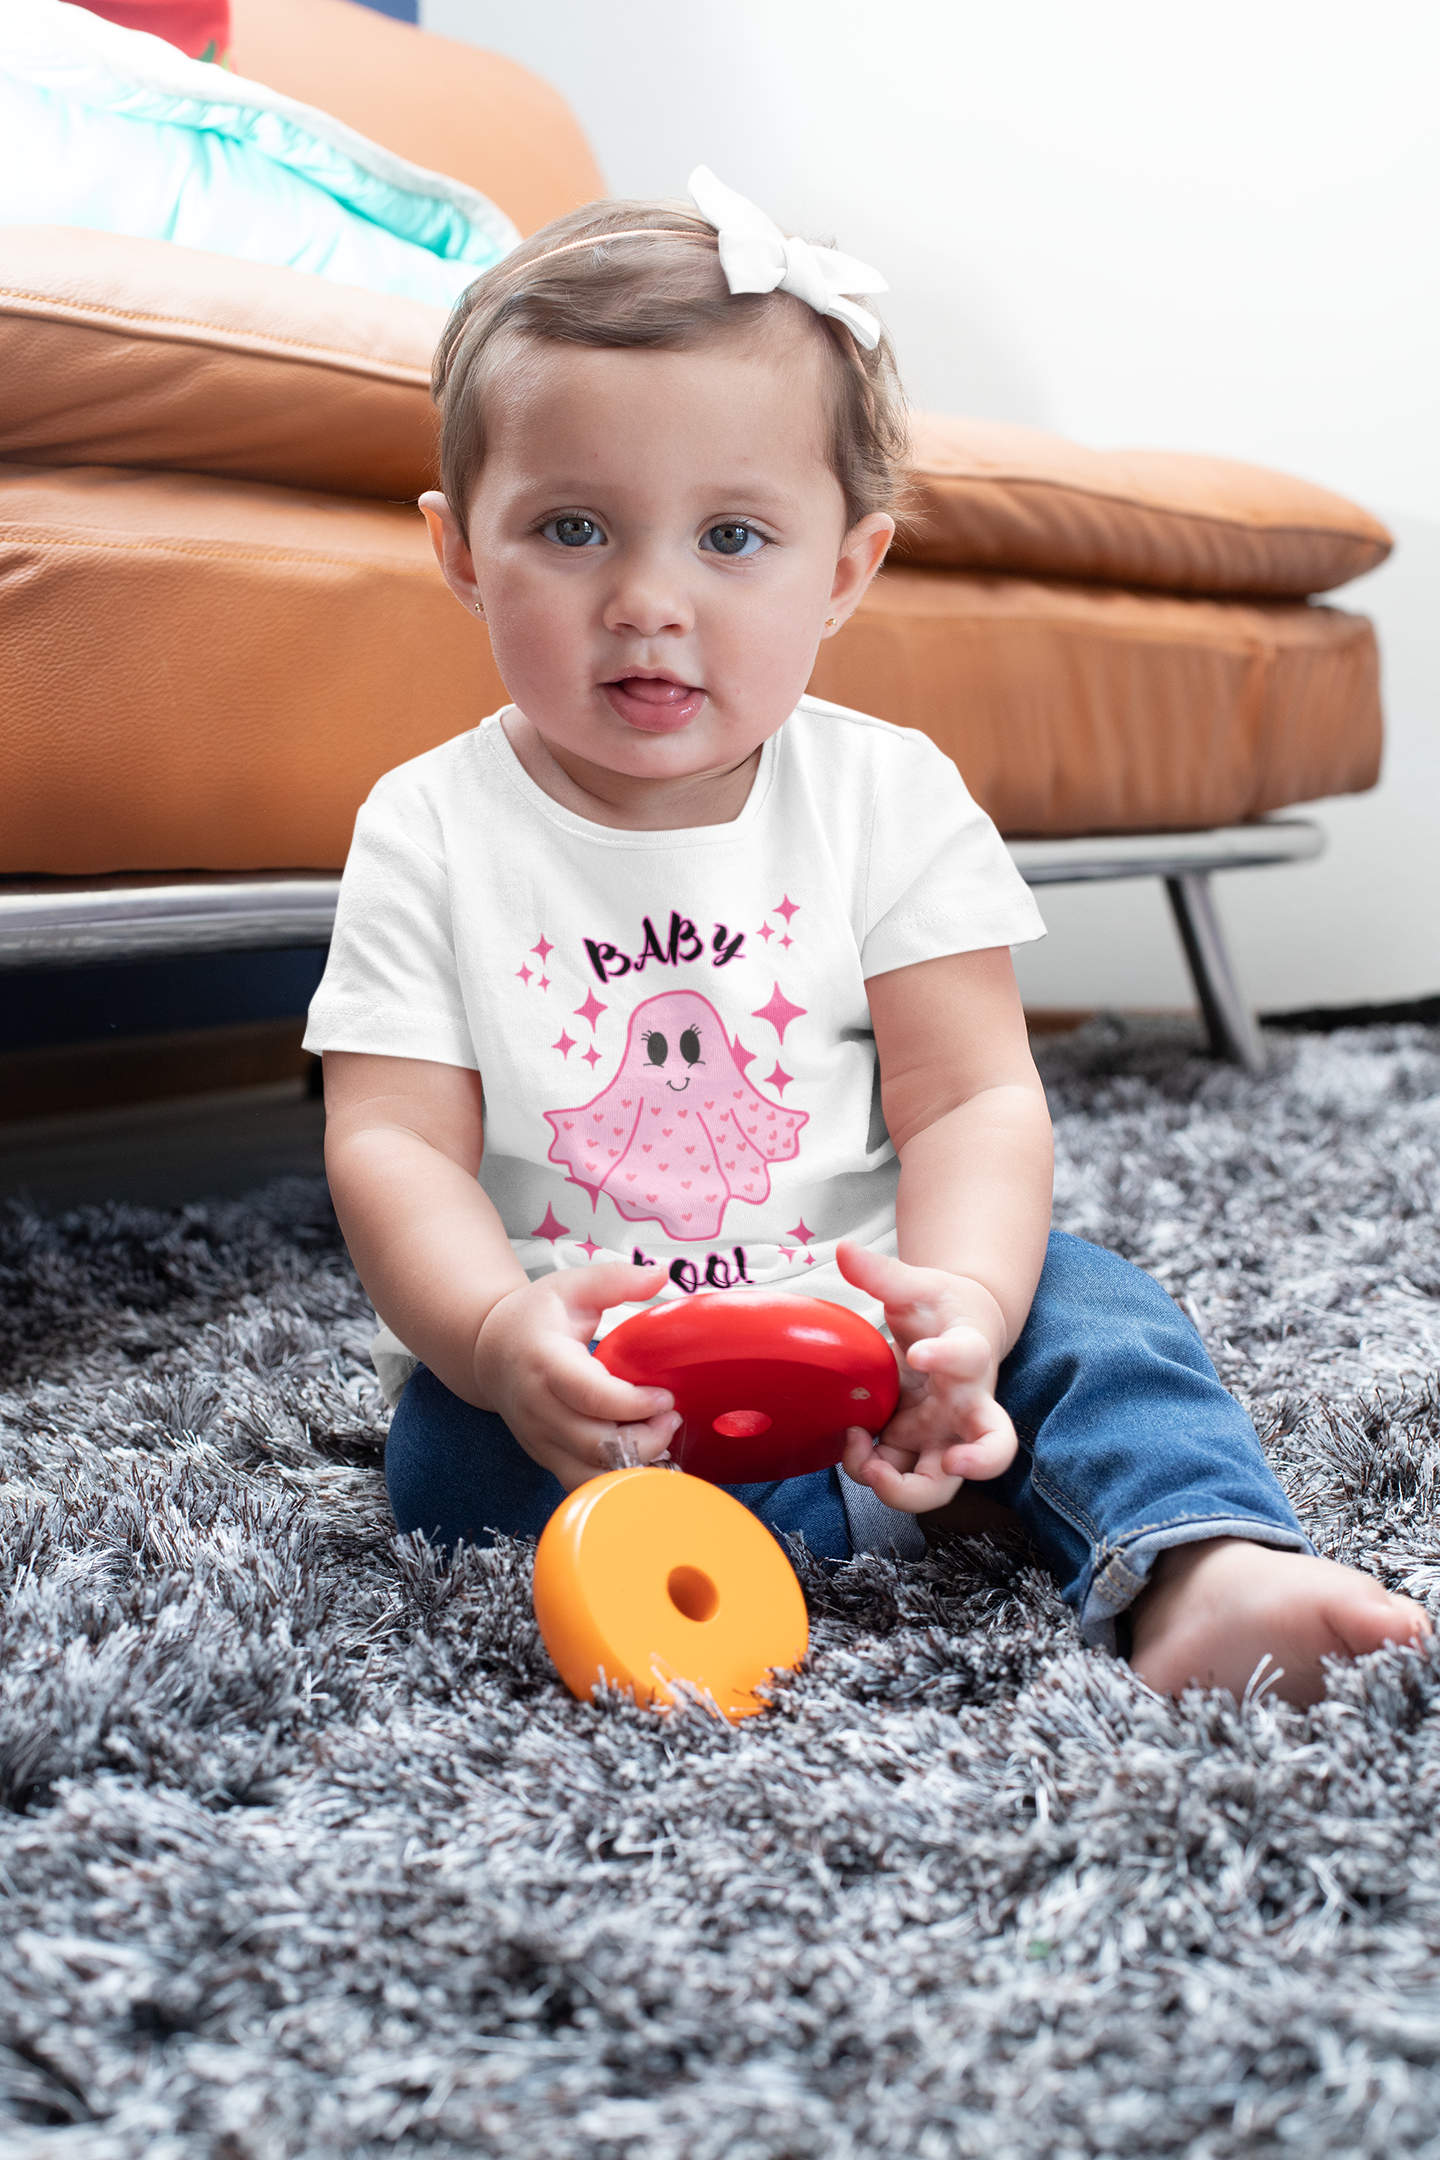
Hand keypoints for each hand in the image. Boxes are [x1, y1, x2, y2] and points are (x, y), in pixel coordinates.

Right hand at [473, 1263, 679, 1491]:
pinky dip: (614, 1479)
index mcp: (545, 1362)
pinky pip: (582, 1483)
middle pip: (595, 1443)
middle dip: (645, 1438)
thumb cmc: (534, 1318)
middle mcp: (537, 1407)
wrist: (489, 1350)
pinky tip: (639, 1455)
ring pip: (589, 1473)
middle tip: (671, 1416)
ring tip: (659, 1436)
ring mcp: (538, 1438)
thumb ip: (616, 1279)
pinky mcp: (544, 1457)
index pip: (591, 1396)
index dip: (635, 1404)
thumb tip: (660, 1272)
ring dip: (633, 1464)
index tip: (665, 1396)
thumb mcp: (572, 1287)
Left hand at [835, 1241, 1017, 1512]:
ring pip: (940, 1485)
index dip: (947, 1357)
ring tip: (866, 1459)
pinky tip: (851, 1440)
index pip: (970, 1356)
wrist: (956, 1330)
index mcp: (969, 1354)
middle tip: (947, 1462)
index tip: (918, 1352)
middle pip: (993, 1449)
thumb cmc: (940, 1310)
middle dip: (973, 1465)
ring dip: (902, 1487)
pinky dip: (870, 1470)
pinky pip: (898, 1476)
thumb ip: (883, 1273)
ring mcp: (942, 1433)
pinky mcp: (915, 1448)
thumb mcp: (915, 1286)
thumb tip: (845, 1249)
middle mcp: (967, 1405)